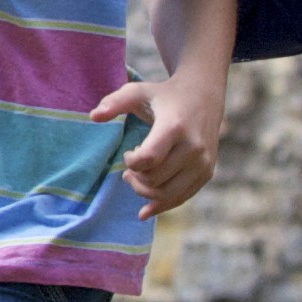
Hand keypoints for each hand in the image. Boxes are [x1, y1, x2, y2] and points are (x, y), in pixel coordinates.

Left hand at [91, 73, 221, 216]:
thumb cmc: (164, 95)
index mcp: (175, 126)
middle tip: (131, 168)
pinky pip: (182, 197)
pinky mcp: (207, 172)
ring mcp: (203, 161)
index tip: (129, 152)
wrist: (204, 95)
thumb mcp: (139, 91)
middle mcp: (193, 146)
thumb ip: (115, 102)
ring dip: (145, 192)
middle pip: (155, 179)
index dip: (131, 162)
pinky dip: (162, 206)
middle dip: (136, 178)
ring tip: (138, 179)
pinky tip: (146, 210)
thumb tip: (93, 117)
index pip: (149, 159)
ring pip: (167, 194)